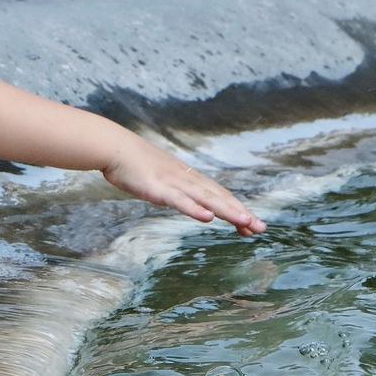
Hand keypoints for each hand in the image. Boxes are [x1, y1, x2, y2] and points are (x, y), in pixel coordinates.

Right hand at [103, 138, 266, 235]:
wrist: (114, 147)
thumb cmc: (134, 163)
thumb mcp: (160, 177)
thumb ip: (175, 189)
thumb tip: (184, 199)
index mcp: (187, 177)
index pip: (217, 195)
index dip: (236, 208)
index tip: (252, 223)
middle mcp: (186, 179)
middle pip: (218, 197)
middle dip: (240, 212)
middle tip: (261, 228)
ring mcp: (173, 183)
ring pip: (205, 199)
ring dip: (227, 211)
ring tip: (246, 222)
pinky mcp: (157, 188)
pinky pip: (179, 200)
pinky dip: (195, 209)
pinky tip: (208, 217)